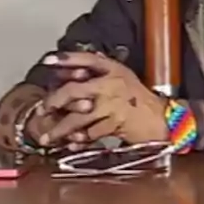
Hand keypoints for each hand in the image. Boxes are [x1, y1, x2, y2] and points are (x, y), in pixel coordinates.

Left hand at [38, 52, 167, 146]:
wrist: (161, 119)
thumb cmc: (140, 99)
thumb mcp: (124, 77)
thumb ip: (104, 70)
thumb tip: (83, 61)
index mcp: (114, 70)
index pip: (87, 59)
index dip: (66, 59)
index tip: (47, 61)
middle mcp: (112, 84)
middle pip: (74, 90)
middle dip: (54, 101)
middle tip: (42, 110)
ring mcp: (114, 104)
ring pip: (78, 117)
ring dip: (60, 129)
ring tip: (48, 138)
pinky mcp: (116, 123)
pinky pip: (90, 133)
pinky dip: (79, 140)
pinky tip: (70, 144)